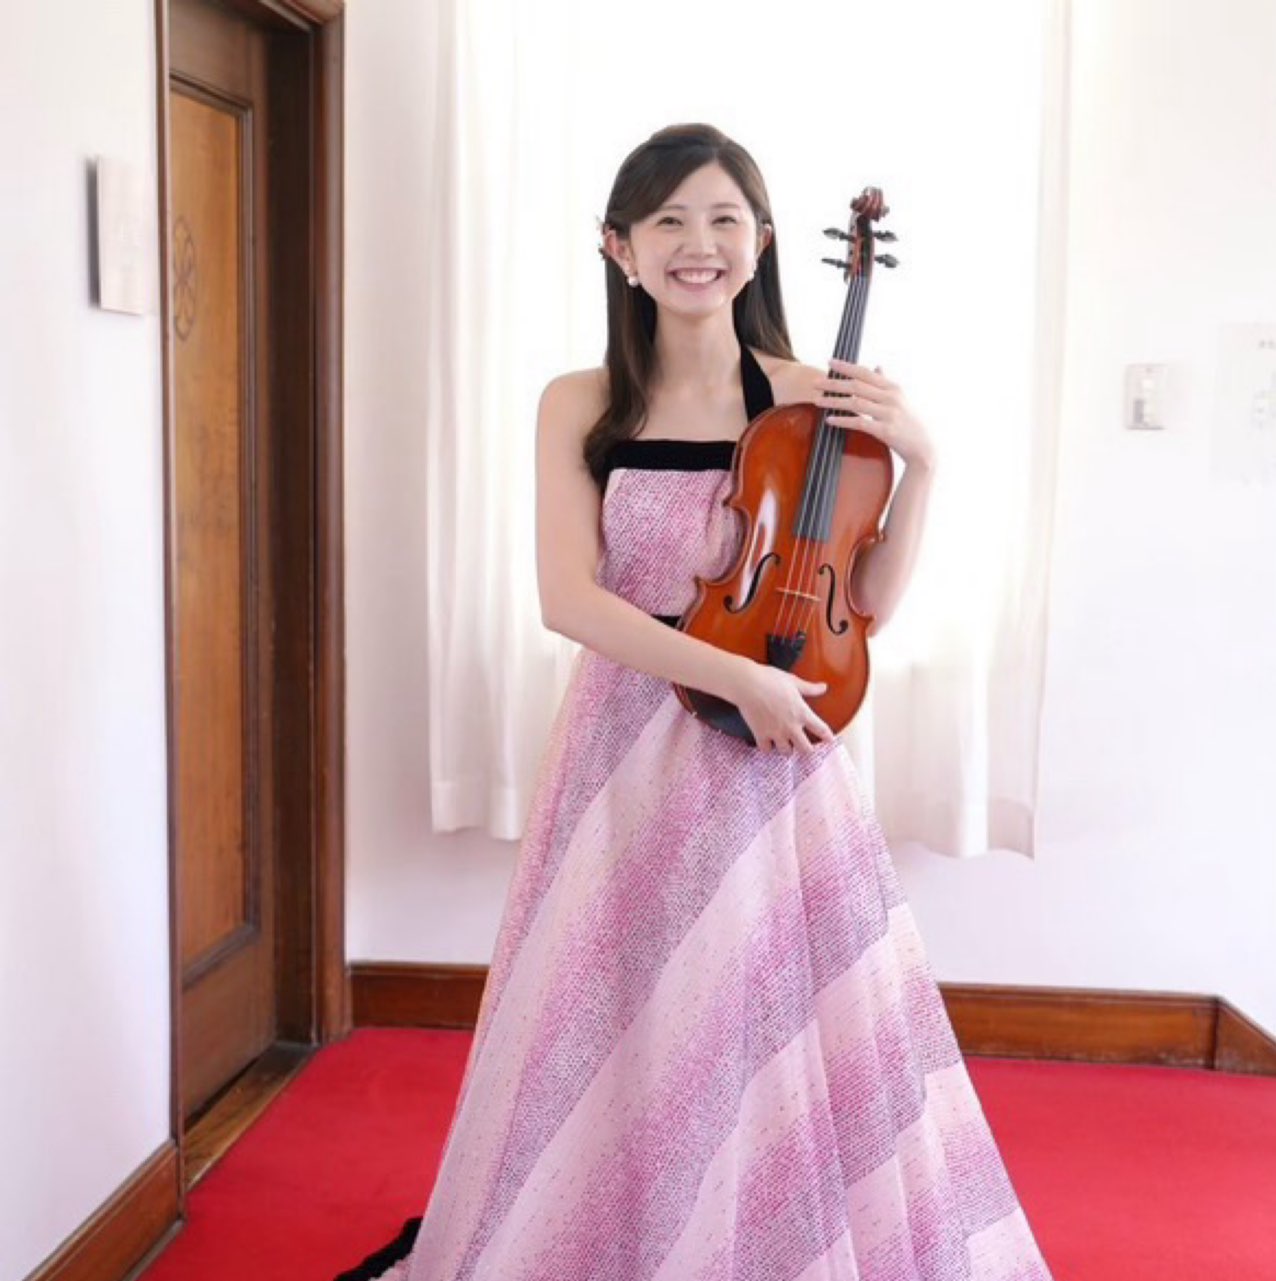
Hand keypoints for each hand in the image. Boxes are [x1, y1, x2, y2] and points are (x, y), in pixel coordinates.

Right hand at [727, 659, 837, 755]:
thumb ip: (810, 688)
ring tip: (786, 745)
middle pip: (805, 749)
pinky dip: (768, 748)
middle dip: (807, 750)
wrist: (748, 685)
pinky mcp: (761, 734)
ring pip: (786, 752)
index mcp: (802, 712)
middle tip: (805, 748)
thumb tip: (824, 687)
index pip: (820, 728)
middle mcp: (791, 726)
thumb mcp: (793, 681)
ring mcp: (776, 732)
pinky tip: (768, 744)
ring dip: (787, 749)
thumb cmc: (771, 679)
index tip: (829, 740)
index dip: (827, 736)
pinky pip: (766, 749)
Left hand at [813, 359, 934, 469]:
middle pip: (857, 386)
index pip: (865, 373)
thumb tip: (878, 366)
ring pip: (855, 403)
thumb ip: (886, 383)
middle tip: (815, 382)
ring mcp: (889, 413)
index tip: (829, 361)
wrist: (924, 448)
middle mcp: (891, 397)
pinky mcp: (885, 430)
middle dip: (834, 383)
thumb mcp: (901, 398)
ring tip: (817, 400)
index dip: (846, 366)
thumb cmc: (909, 423)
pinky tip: (829, 420)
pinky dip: (842, 420)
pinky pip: (859, 423)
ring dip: (834, 401)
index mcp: (893, 387)